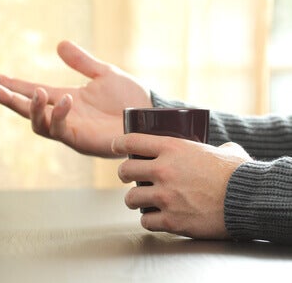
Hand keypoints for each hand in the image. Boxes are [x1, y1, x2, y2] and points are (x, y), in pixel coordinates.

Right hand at [0, 40, 151, 157]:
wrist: (149, 114)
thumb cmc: (130, 97)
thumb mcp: (103, 73)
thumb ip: (81, 61)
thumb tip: (59, 44)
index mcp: (66, 99)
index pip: (34, 91)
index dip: (14, 86)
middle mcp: (64, 115)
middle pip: (28, 110)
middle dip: (11, 101)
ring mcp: (71, 129)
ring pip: (40, 124)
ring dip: (34, 109)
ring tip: (37, 92)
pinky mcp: (81, 140)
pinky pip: (61, 130)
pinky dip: (59, 115)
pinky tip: (66, 100)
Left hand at [112, 133, 252, 238]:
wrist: (249, 199)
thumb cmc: (238, 173)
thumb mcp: (222, 150)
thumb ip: (212, 147)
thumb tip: (220, 149)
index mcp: (172, 148)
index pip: (132, 141)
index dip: (119, 144)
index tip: (115, 146)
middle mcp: (163, 171)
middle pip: (125, 171)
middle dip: (124, 175)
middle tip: (128, 178)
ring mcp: (165, 197)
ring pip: (131, 199)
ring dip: (134, 201)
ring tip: (142, 201)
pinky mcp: (171, 220)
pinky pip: (146, 221)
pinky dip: (150, 220)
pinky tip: (155, 218)